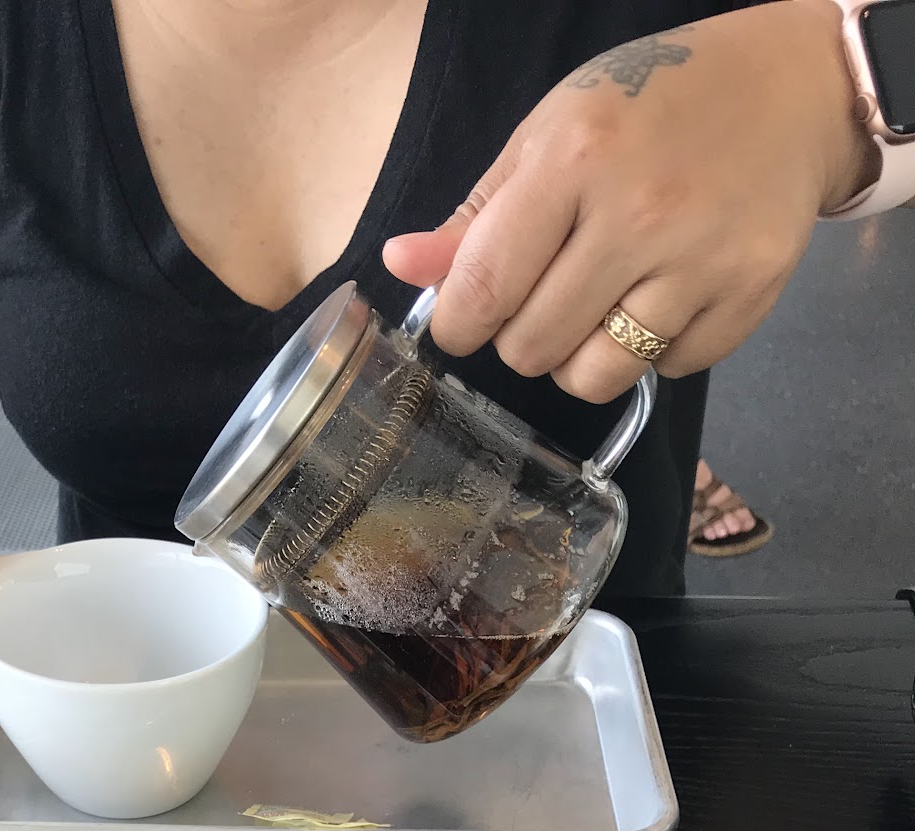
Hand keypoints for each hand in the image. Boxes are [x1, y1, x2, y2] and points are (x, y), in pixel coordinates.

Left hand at [383, 1, 877, 402]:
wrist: (789, 92)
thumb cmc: (651, 108)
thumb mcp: (552, 134)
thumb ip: (477, 213)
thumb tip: (400, 267)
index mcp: (575, 160)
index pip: (485, 288)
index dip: (459, 324)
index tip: (464, 321)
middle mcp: (639, 215)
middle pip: (533, 348)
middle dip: (523, 337)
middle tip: (548, 295)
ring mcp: (699, 262)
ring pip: (595, 378)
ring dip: (582, 358)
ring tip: (598, 308)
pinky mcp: (745, 298)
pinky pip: (664, 372)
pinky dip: (652, 351)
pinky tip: (662, 297)